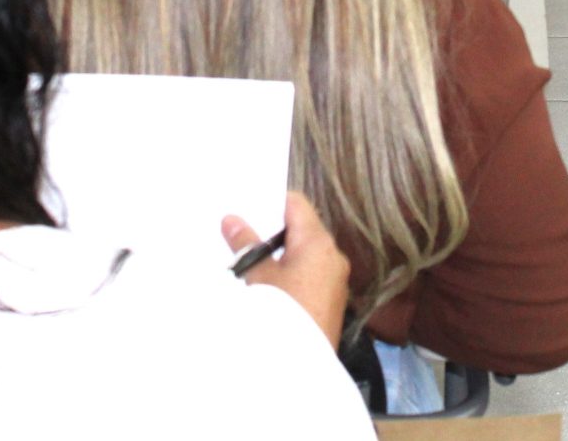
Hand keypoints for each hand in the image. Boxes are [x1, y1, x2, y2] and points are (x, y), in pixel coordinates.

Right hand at [224, 192, 347, 343]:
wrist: (300, 364)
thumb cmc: (281, 312)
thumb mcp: (257, 276)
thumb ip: (246, 244)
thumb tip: (232, 220)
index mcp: (318, 242)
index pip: (296, 205)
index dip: (271, 202)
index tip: (248, 206)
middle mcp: (333, 256)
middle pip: (302, 230)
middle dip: (273, 232)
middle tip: (243, 233)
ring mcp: (335, 281)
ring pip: (305, 255)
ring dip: (281, 256)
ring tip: (251, 260)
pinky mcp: (331, 302)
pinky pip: (311, 276)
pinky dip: (292, 275)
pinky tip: (269, 285)